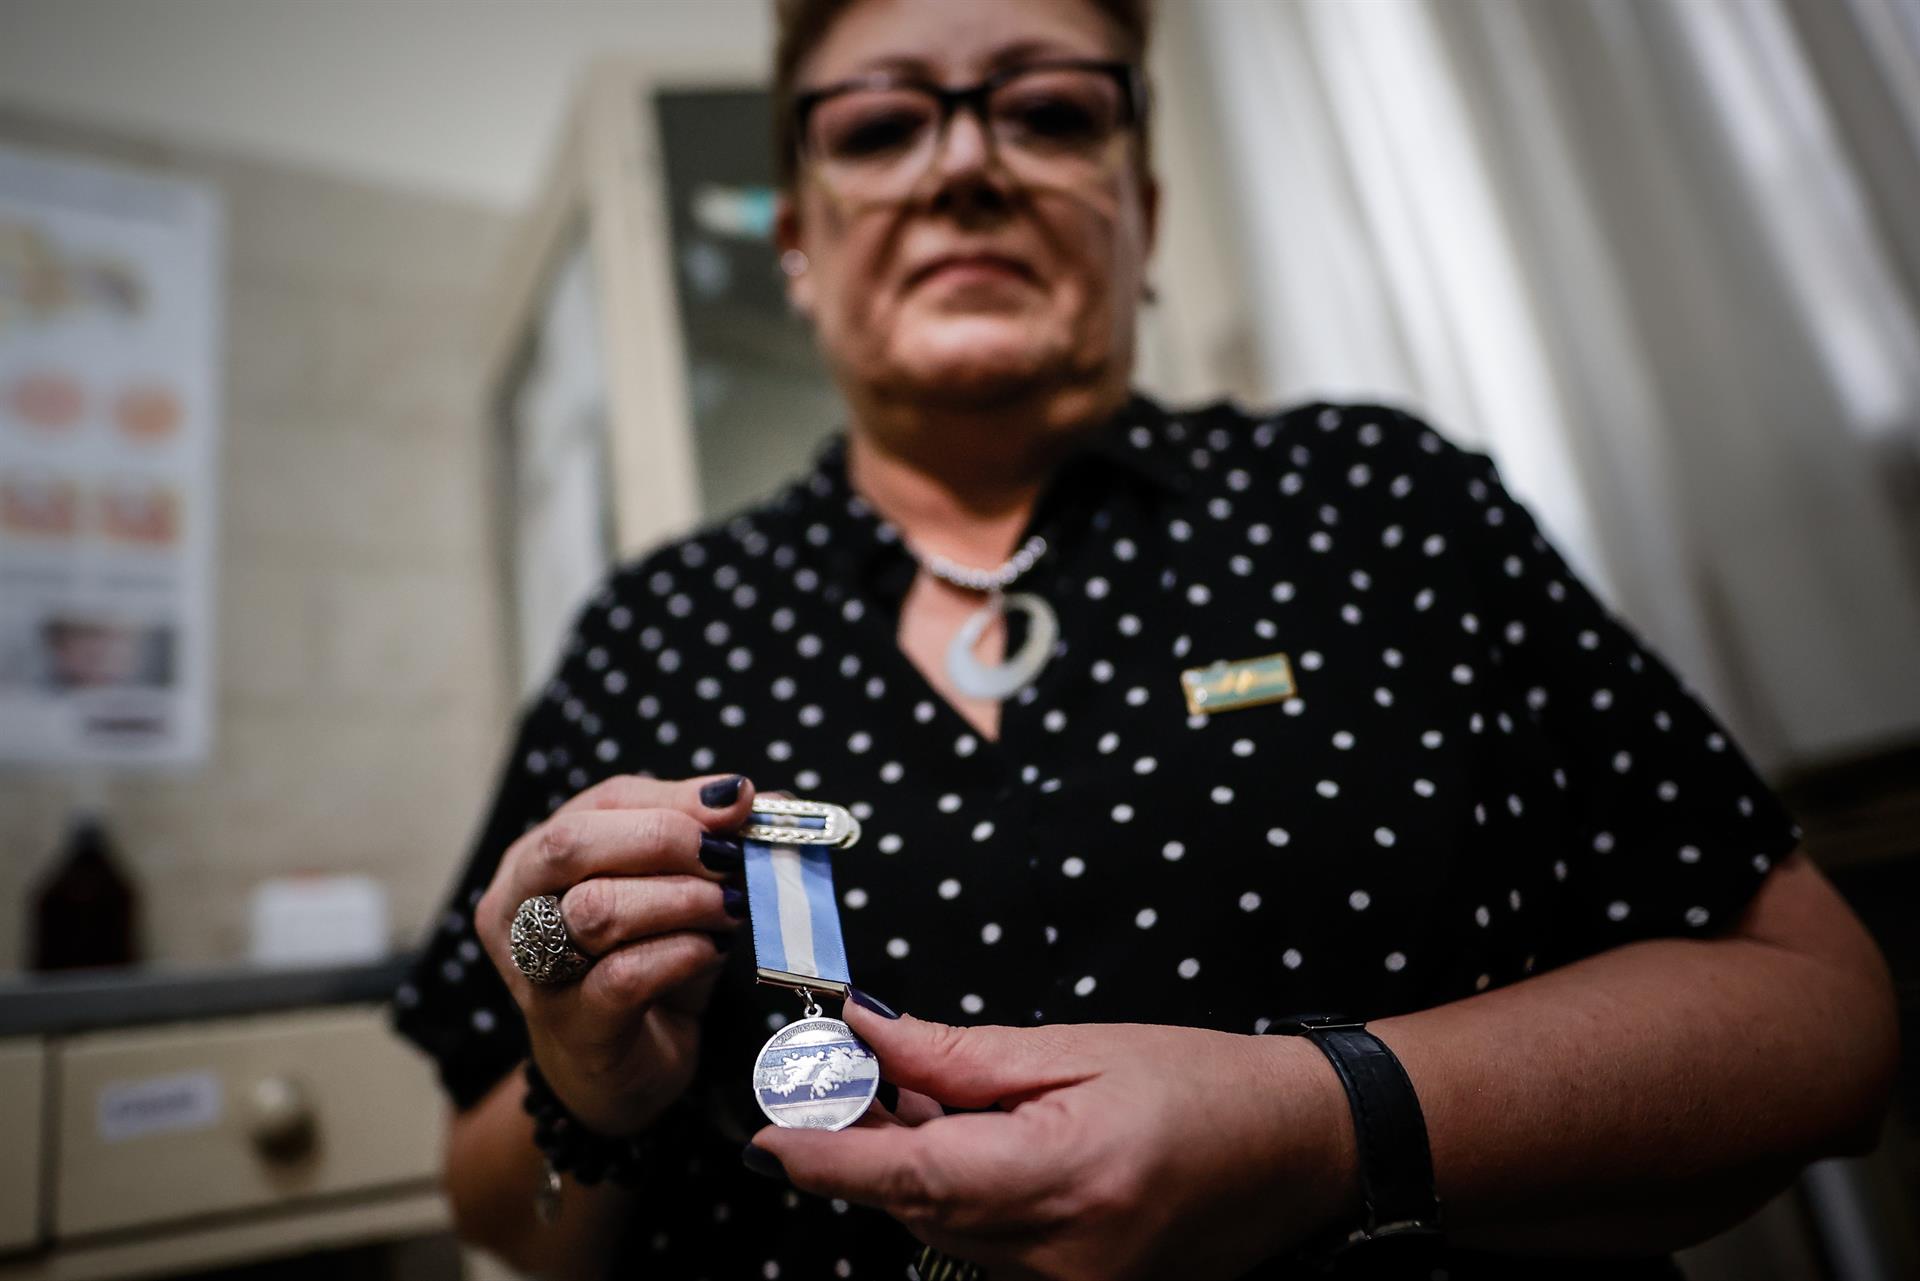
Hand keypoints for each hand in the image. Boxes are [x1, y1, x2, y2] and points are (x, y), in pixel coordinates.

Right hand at [474, 773, 754, 1134]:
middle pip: (573, 844)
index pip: (604, 802)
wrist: (625, 1071)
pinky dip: (682, 953)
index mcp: (536, 857)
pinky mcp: (572, 1025)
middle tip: (727, 857)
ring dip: (682, 900)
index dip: (677, 798)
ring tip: (730, 907)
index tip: (740, 802)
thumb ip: (705, 843)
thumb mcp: (674, 893)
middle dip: (664, 839)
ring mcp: (534, 970)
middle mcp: (517, 907)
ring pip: (597, 909)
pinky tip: (712, 950)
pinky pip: (625, 975)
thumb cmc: (647, 967)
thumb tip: (763, 799)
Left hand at [751, 1003, 1361, 1280]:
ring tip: (906, 1094)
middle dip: (861, 1145)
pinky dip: (956, 1195)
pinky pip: (984, 1246)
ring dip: (910, 1168)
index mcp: (1064, 1178)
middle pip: (916, 1206)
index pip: (911, 1178)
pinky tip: (962, 1141)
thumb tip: (868, 1034)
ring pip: (943, 1230)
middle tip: (828, 1073)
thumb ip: (961, 1055)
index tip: (763, 1135)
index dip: (826, 1158)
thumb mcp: (1078, 1048)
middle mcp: (1061, 1257)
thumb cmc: (1204, 1085)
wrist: (1302, 1151)